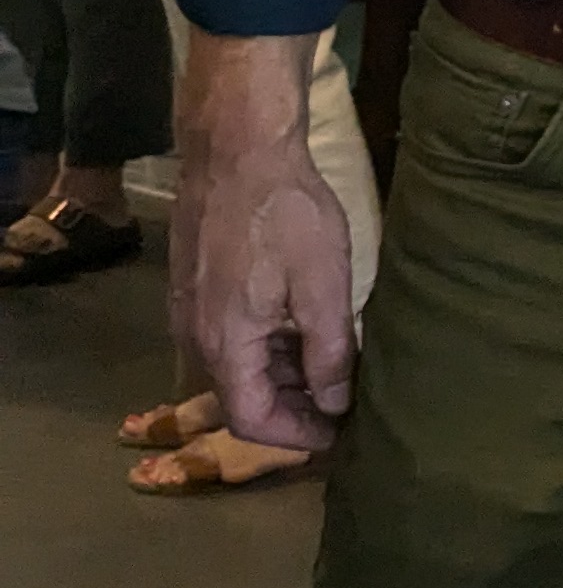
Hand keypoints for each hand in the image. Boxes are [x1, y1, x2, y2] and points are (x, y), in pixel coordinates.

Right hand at [178, 34, 358, 447]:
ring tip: (337, 368)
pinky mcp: (197, 287)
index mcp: (225, 345)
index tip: (338, 435)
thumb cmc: (285, 214)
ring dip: (284, 376)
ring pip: (238, 366)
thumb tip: (334, 404)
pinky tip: (309, 330)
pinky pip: (232, 336)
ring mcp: (191, 311)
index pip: (252, 420)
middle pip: (243, 396)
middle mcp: (196, 337)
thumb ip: (328, 352)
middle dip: (295, 408)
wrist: (238, 150)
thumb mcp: (323, 287)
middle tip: (347, 403)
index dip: (296, 436)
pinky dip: (270, 346)